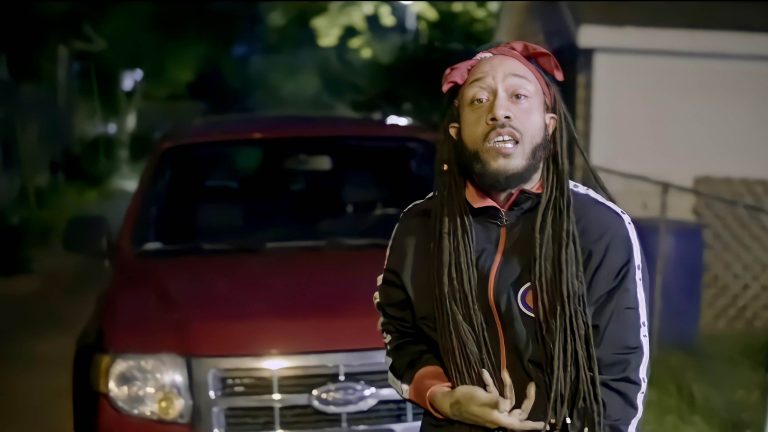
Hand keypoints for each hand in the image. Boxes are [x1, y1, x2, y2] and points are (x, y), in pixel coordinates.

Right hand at [429, 369, 545, 430]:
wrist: (449, 401)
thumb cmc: (465, 401)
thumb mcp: (480, 399)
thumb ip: (495, 400)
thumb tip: (507, 403)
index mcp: (499, 418)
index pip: (520, 424)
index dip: (533, 425)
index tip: (546, 424)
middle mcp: (498, 415)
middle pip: (518, 410)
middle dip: (525, 398)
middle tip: (531, 385)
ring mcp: (493, 408)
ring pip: (507, 398)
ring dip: (506, 384)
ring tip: (503, 371)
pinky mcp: (486, 401)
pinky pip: (494, 393)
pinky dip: (491, 383)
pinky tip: (483, 372)